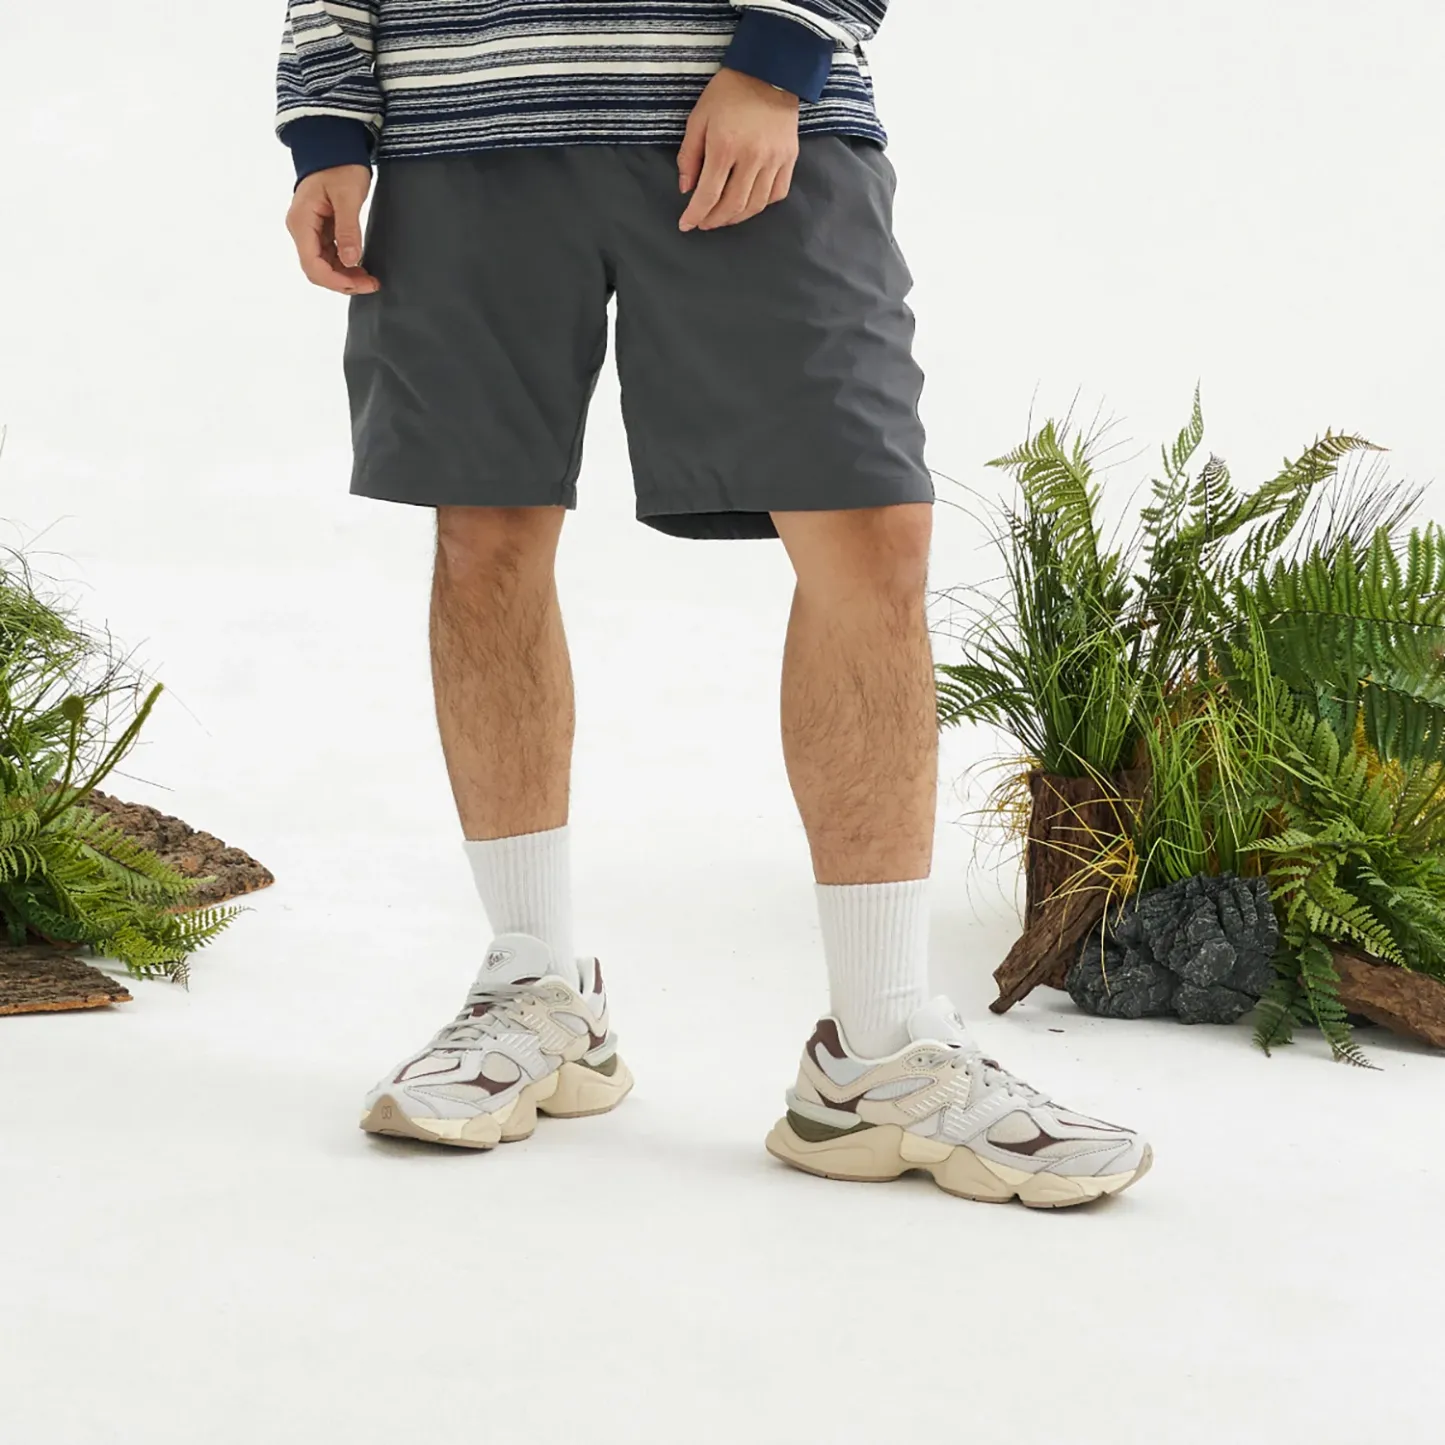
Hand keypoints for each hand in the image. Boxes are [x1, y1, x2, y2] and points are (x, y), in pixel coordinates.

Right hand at [286, 165, 379, 293]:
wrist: (334, 146)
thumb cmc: (340, 165)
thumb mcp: (347, 196)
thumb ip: (348, 230)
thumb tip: (350, 261)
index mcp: (301, 221)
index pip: (312, 265)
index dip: (337, 280)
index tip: (363, 283)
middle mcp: (300, 229)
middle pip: (317, 270)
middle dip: (343, 281)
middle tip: (371, 284)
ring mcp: (309, 230)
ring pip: (323, 265)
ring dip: (345, 276)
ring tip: (370, 278)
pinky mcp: (319, 229)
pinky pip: (329, 255)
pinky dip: (344, 265)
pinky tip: (361, 266)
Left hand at [677, 69, 799, 231]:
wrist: (769, 71)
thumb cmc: (728, 93)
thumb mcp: (699, 118)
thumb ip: (689, 155)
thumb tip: (686, 189)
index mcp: (725, 146)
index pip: (708, 194)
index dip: (695, 214)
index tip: (686, 225)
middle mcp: (752, 157)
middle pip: (732, 205)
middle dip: (715, 220)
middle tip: (704, 222)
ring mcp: (774, 159)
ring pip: (755, 205)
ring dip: (736, 217)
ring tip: (723, 217)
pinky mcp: (790, 158)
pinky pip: (777, 194)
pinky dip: (761, 205)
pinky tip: (748, 203)